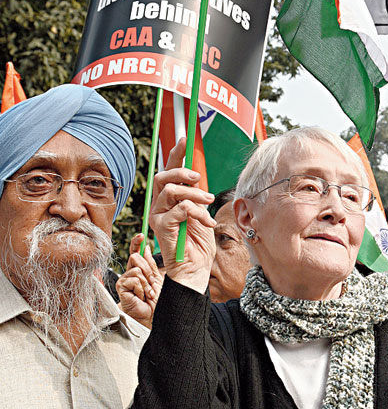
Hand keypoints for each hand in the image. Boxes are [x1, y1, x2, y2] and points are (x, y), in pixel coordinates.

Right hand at [115, 233, 162, 327]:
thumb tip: (146, 247)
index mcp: (139, 269)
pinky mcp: (121, 286)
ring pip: (137, 269)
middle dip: (148, 270)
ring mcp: (125, 279)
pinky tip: (142, 296)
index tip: (141, 235)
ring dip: (146, 282)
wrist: (152, 315)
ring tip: (148, 293)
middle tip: (152, 283)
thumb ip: (150, 263)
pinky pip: (134, 279)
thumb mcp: (157, 278)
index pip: (135, 252)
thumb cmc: (156, 300)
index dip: (136, 242)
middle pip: (136, 257)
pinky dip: (142, 288)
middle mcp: (130, 272)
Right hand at [148, 138, 215, 291]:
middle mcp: (159, 206)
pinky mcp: (161, 227)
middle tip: (198, 178)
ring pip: (171, 191)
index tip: (185, 139)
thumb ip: (196, 196)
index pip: (169, 172)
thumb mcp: (202, 213)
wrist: (195, 269)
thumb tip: (197, 177)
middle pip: (163, 177)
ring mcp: (158, 216)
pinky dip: (197, 213)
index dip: (176, 155)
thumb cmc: (199, 244)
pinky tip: (208, 224)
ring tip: (209, 204)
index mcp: (169, 201)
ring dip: (194, 194)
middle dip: (182, 172)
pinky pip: (179, 209)